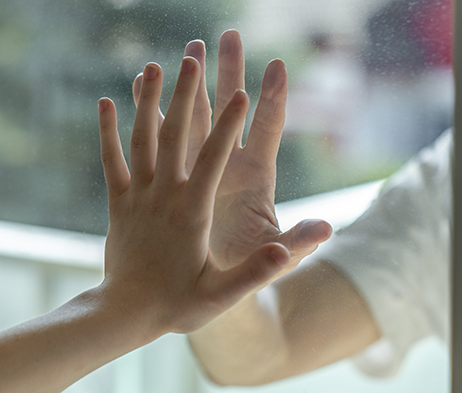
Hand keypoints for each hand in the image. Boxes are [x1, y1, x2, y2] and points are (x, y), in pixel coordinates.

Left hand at [98, 57, 289, 333]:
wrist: (125, 314)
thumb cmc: (177, 306)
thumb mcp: (221, 295)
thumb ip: (256, 271)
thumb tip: (287, 250)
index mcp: (191, 212)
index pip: (213, 160)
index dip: (229, 126)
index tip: (243, 93)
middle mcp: (163, 196)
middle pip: (176, 136)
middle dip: (187, 95)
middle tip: (194, 57)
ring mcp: (137, 196)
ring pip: (142, 140)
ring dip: (148, 101)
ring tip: (153, 66)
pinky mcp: (118, 203)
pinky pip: (111, 160)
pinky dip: (108, 131)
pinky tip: (106, 102)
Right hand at [132, 31, 331, 280]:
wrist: (208, 286)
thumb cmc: (244, 274)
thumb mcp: (271, 260)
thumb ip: (294, 244)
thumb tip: (325, 229)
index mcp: (256, 178)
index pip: (268, 129)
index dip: (272, 99)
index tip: (277, 66)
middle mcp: (228, 164)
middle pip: (229, 109)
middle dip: (228, 73)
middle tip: (226, 36)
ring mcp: (199, 167)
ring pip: (192, 117)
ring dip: (186, 85)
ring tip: (182, 52)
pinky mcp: (172, 177)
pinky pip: (157, 139)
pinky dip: (148, 114)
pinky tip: (136, 90)